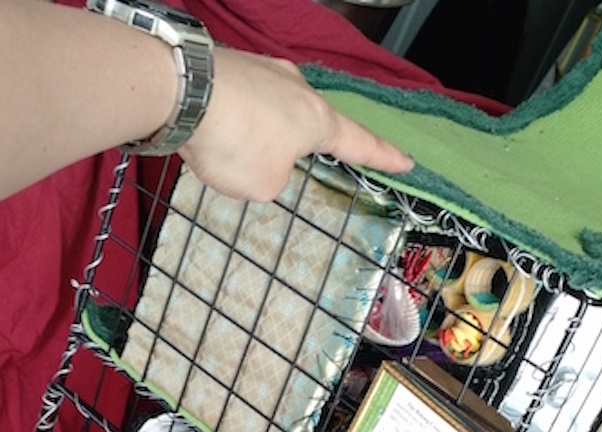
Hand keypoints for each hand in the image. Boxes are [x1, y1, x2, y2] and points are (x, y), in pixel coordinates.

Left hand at [179, 49, 412, 201]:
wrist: (183, 90)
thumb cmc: (237, 143)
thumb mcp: (266, 185)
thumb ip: (276, 176)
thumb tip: (264, 155)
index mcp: (318, 120)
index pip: (360, 143)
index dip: (383, 156)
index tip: (406, 160)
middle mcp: (297, 88)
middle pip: (310, 121)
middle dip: (298, 143)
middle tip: (278, 161)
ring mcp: (262, 71)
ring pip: (272, 109)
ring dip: (258, 132)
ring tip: (230, 150)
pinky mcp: (229, 65)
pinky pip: (240, 101)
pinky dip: (232, 120)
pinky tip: (214, 131)